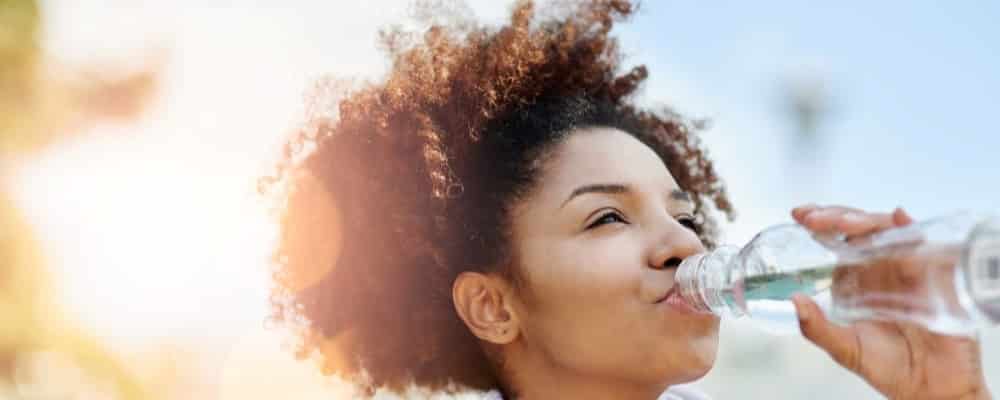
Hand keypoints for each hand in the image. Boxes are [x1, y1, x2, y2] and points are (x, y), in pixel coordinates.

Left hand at [790, 204, 991, 399]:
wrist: (931, 387)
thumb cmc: (888, 367)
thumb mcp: (845, 349)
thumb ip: (817, 328)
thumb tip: (794, 301)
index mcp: (855, 277)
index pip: (835, 239)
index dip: (819, 221)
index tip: (799, 214)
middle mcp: (879, 266)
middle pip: (859, 227)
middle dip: (836, 215)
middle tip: (815, 218)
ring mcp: (907, 267)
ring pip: (887, 229)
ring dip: (865, 220)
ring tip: (845, 225)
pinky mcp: (933, 274)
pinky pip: (924, 244)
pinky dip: (910, 228)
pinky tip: (898, 220)